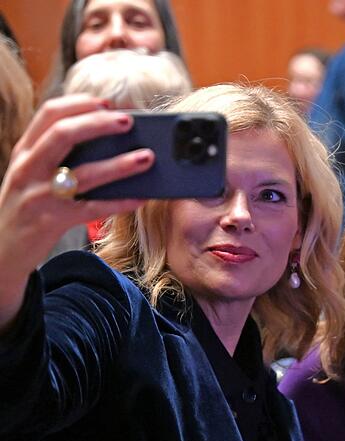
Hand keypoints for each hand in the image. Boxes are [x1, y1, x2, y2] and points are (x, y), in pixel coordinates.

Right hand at [0, 95, 153, 326]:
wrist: (0, 250)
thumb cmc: (27, 206)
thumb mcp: (32, 174)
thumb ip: (56, 154)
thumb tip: (108, 139)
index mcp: (25, 151)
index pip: (49, 114)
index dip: (80, 103)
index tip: (108, 102)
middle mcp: (29, 168)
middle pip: (63, 134)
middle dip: (98, 124)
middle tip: (129, 121)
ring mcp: (39, 195)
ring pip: (84, 173)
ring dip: (120, 164)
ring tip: (147, 157)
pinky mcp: (52, 221)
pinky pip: (93, 209)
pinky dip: (120, 202)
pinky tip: (141, 197)